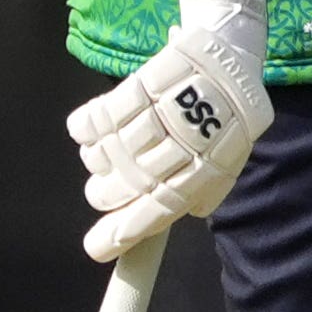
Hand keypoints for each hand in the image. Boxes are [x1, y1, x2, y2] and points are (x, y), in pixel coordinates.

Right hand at [66, 0, 273, 262]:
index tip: (95, 247)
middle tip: (120, 176)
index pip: (145, 218)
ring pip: (95, 161)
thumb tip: (152, 224)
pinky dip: (87, 128)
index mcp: (195, 179)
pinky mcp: (126, 93)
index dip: (116, 237)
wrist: (226, 64)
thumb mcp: (222, 168)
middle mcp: (166, 156)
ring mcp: (143, 125)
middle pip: (109, 193)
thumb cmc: (225, 121)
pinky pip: (85, 126)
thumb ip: (193, 198)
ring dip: (101, 157)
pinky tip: (104, 123)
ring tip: (125, 139)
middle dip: (107, 194)